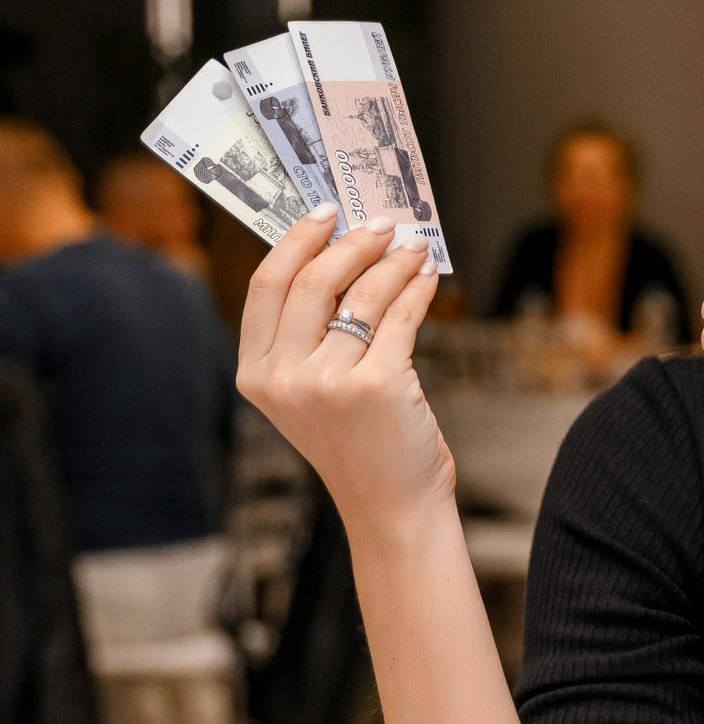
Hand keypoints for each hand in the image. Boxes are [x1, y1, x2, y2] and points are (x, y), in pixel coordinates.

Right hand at [237, 211, 454, 529]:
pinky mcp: (377, 385)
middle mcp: (285, 378)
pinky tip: (427, 278)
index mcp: (256, 376)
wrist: (391, 508)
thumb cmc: (358, 447)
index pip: (267, 287)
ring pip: (362, 295)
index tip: (326, 215)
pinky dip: (417, 290)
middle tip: (381, 225)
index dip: (297, 242)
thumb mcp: (310, 395)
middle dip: (351, 243)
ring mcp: (328, 383)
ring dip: (393, 262)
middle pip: (311, 281)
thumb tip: (342, 254)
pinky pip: (400, 317)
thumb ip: (309, 338)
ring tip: (413, 248)